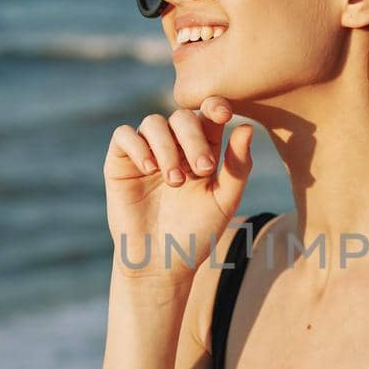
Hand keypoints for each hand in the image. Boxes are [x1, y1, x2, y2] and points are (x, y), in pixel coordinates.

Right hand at [103, 96, 253, 281]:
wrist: (162, 262)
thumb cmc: (196, 233)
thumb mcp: (224, 201)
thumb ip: (237, 166)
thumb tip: (248, 128)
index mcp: (202, 149)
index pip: (208, 115)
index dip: (215, 106)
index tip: (223, 113)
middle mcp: (174, 145)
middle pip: (182, 117)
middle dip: (193, 138)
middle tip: (202, 169)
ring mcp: (146, 151)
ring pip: (153, 123)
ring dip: (166, 147)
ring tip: (175, 181)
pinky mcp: (120, 162)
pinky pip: (124, 135)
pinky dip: (137, 145)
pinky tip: (149, 169)